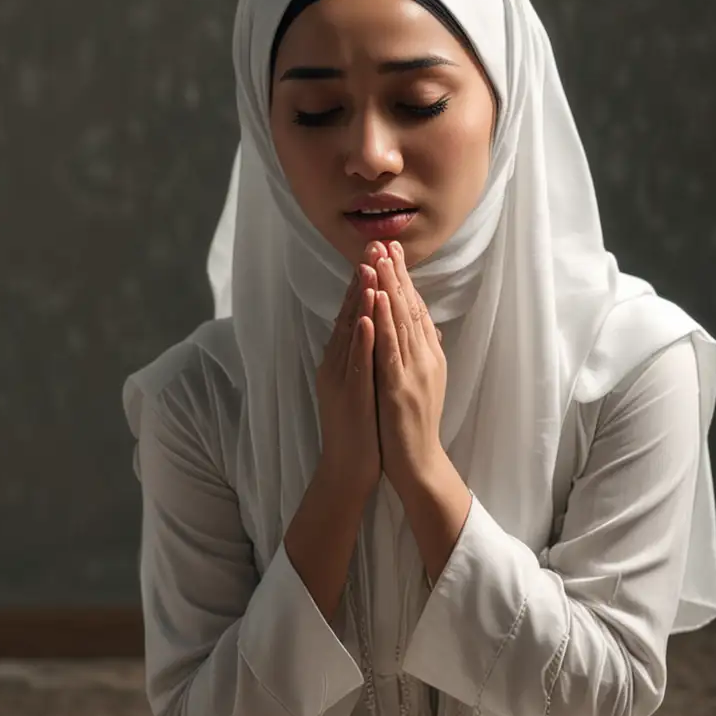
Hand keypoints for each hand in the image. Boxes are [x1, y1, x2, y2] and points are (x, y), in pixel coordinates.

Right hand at [315, 260, 380, 503]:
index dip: (364, 284)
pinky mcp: (350, 396)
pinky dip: (362, 338)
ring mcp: (341, 379)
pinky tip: (369, 317)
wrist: (348, 469)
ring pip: (351, 333)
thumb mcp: (365, 387)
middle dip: (361, 281)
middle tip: (371, 247)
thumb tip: (379, 335)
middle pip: (350, 315)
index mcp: (341, 361)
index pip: (354, 315)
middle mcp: (336, 364)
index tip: (376, 255)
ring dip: (360, 301)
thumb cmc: (360, 430)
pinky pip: (357, 362)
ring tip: (368, 269)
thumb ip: (369, 359)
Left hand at [369, 239, 447, 498]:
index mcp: (428, 356)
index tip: (394, 252)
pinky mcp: (400, 386)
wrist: (418, 463)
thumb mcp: (422, 384)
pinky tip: (380, 299)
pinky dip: (386, 322)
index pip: (415, 310)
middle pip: (410, 308)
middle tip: (387, 242)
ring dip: (391, 288)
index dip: (404, 280)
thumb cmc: (413, 427)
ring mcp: (413, 371)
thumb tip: (424, 327)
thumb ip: (422, 354)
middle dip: (398, 274)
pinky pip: (391, 348)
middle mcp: (425, 358)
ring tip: (382, 259)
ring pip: (401, 321)